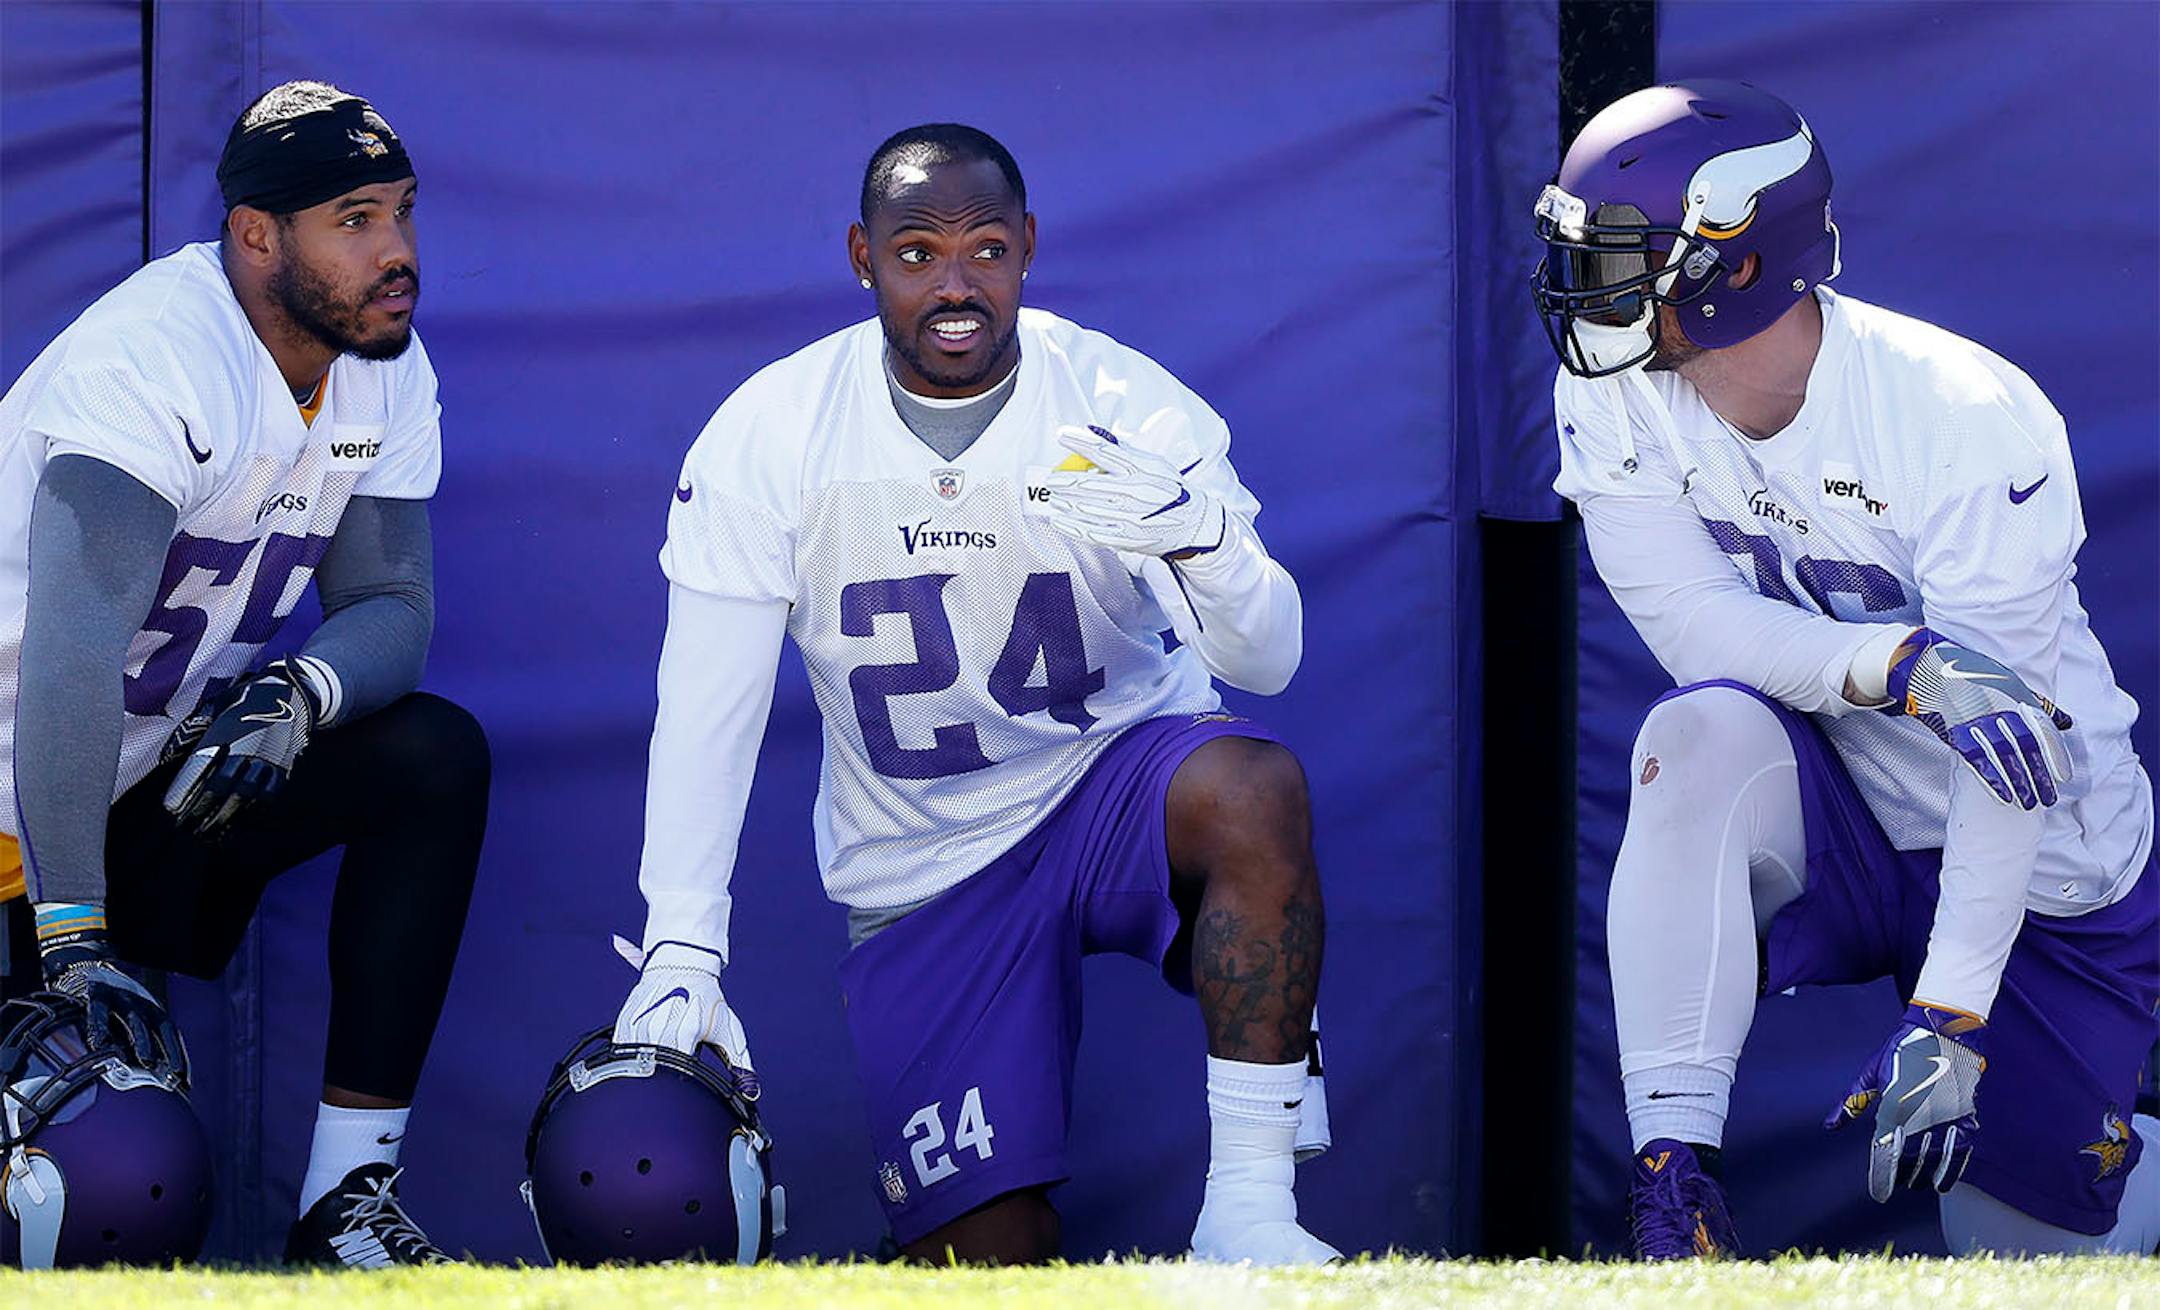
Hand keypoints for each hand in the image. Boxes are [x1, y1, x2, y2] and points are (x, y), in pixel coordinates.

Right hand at [42, 943, 185, 1076]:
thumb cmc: (108, 1007)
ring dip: (141, 1043)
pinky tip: (102, 1046)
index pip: (169, 1033)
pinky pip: (99, 1014)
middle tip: (170, 1074)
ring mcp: (119, 998)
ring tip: (144, 1063)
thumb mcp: (126, 1022)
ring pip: (134, 1021)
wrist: (84, 970)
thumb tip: (145, 1078)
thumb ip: (134, 1047)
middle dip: (165, 1051)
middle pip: (156, 1028)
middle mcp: (139, 1002)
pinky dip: (102, 1029)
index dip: (176, 1054)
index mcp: (150, 1009)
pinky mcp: (96, 995)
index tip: (183, 1078)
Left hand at [161, 658, 319, 835]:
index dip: (184, 788)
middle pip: (221, 786)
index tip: (171, 808)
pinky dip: (252, 811)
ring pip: (245, 795)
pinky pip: (268, 796)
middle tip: (186, 828)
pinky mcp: (283, 768)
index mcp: (227, 731)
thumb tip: (170, 754)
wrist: (293, 694)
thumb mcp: (217, 704)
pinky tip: (238, 821)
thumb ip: (194, 728)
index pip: (200, 765)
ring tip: (208, 833)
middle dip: (202, 810)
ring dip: (225, 817)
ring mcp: (267, 760)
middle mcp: (247, 748)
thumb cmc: (247, 699)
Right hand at [612, 941, 754, 1080]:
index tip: (685, 1089)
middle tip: (672, 1080)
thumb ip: (741, 1064)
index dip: (681, 1084)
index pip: (678, 1071)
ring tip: (659, 1065)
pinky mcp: (626, 1020)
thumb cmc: (709, 1000)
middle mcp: (660, 1026)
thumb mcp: (729, 1030)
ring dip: (647, 1066)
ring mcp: (640, 1022)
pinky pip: (622, 1049)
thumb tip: (751, 1092)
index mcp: (687, 1030)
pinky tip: (644, 1054)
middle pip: (655, 1068)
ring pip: (636, 1060)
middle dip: (664, 1077)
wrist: (685, 964)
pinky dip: (632, 1056)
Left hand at [1042, 424, 1225, 559]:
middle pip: (1089, 483)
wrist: (1193, 524)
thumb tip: (1094, 433)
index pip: (1104, 451)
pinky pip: (1093, 532)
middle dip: (1064, 480)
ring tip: (1053, 497)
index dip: (1079, 441)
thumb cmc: (1170, 490)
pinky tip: (1059, 520)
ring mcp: (1130, 517)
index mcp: (1142, 469)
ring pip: (1087, 508)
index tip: (1062, 435)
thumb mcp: (1154, 463)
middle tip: (1050, 478)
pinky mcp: (1127, 538)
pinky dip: (1072, 526)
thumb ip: (1123, 450)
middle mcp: (1135, 492)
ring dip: (1064, 502)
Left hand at [1825, 1002, 1984, 1200]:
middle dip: (1903, 1176)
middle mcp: (1921, 1113)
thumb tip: (1830, 1126)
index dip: (1882, 1176)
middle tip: (1897, 1185)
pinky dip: (1954, 1167)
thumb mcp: (1871, 1073)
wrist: (1943, 1031)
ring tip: (1918, 1186)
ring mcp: (1947, 1114)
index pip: (1886, 1150)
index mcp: (1895, 1104)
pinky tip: (1946, 1180)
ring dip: (1927, 1176)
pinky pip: (1962, 1148)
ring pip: (1938, 1157)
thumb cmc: (1902, 1050)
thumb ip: (1852, 1103)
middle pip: (1911, 1157)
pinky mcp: (1967, 1113)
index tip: (1879, 1194)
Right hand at [1886, 628, 2072, 808]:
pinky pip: (1978, 759)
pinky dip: (1992, 779)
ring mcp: (1978, 719)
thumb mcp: (2008, 681)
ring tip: (2027, 803)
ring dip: (2018, 783)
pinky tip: (2003, 796)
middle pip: (2026, 747)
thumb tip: (2065, 722)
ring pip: (2004, 756)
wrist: (1927, 667)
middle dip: (2038, 776)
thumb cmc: (1970, 675)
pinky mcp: (1956, 730)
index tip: (2062, 778)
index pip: (2042, 730)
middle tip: (2047, 800)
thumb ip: (2037, 704)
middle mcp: (2000, 707)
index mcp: (2016, 696)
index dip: (2054, 756)